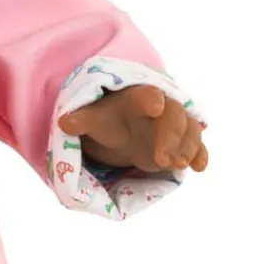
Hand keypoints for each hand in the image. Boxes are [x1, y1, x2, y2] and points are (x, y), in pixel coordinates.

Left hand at [59, 84, 208, 173]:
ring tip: (178, 164)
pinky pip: (197, 145)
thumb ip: (82, 120)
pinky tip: (198, 168)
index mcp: (138, 98)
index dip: (150, 100)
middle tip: (162, 159)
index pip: (146, 95)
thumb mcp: (94, 119)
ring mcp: (174, 126)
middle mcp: (162, 108)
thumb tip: (64, 122)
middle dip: (171, 136)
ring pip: (190, 130)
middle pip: (174, 116)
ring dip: (187, 147)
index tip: (154, 106)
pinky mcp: (181, 143)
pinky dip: (200, 155)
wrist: (123, 125)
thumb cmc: (108, 118)